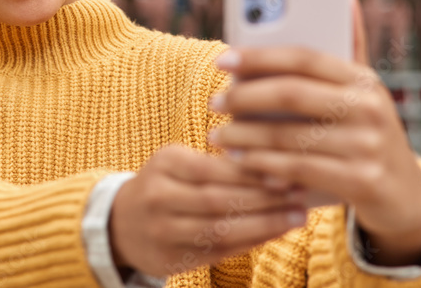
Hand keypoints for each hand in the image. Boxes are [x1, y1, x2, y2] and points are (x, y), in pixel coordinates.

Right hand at [108, 144, 306, 277]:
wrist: (120, 222)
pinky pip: (218, 251)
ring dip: (264, 225)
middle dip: (265, 200)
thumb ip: (217, 162)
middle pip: (219, 200)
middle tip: (301, 196)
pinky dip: (250, 242)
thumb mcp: (178, 161)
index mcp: (165, 165)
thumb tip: (274, 161)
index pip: (214, 169)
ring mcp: (163, 232)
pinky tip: (274, 233)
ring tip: (296, 217)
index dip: (252, 174)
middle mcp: (160, 198)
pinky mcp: (171, 259)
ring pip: (221, 230)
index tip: (287, 173)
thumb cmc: (164, 183)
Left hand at [208, 0, 420, 265]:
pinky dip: (264, 166)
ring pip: (289, 136)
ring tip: (219, 135)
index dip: (259, 56)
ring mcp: (368, 146)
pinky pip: (299, 170)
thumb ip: (348, 47)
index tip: (222, 59)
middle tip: (215, 102)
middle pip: (292, 95)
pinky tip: (242, 161)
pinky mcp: (363, 181)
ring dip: (246, 136)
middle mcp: (369, 108)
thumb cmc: (367, 132)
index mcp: (363, 79)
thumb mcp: (361, 92)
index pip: (304, 57)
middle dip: (245, 97)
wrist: (404, 195)